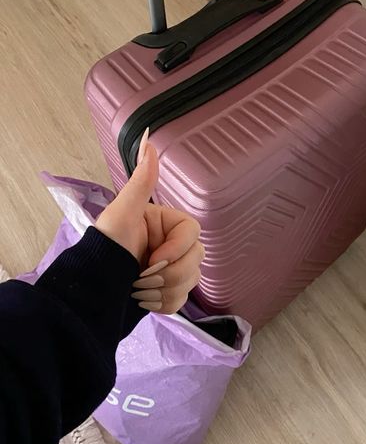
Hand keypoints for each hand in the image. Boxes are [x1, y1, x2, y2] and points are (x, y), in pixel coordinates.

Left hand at [96, 131, 203, 313]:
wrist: (92, 289)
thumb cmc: (106, 247)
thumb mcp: (122, 212)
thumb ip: (141, 181)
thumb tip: (148, 140)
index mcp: (165, 223)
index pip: (192, 233)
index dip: (177, 249)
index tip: (154, 258)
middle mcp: (171, 244)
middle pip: (196, 259)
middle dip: (170, 273)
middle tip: (142, 276)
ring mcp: (171, 268)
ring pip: (192, 280)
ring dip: (164, 289)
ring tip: (137, 289)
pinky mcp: (167, 291)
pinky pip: (182, 299)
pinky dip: (162, 303)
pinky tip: (142, 299)